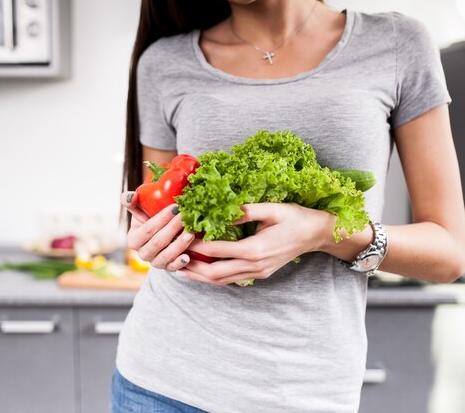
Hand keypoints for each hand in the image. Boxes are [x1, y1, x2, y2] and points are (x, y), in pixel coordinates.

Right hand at [120, 191, 194, 270]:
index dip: (161, 218)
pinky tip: (187, 257)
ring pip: (166, 255)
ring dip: (179, 244)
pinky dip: (179, 263)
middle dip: (173, 228)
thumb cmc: (149, 219)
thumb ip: (130, 202)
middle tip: (185, 217)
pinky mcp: (167, 268)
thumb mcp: (138, 210)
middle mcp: (142, 254)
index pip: (148, 229)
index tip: (175, 207)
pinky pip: (173, 268)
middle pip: (158, 242)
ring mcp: (155, 263)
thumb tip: (131, 196)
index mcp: (134, 240)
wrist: (160, 235)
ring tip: (191, 233)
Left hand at [180, 203, 334, 284]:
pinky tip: (201, 272)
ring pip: (221, 281)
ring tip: (179, 268)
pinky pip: (231, 280)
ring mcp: (257, 273)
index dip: (195, 244)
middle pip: (214, 273)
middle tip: (172, 258)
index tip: (180, 235)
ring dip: (199, 276)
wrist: (316, 234)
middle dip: (191, 266)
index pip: (215, 251)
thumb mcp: (272, 209)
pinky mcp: (259, 274)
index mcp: (254, 249)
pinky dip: (213, 278)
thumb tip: (222, 211)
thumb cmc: (295, 218)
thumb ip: (246, 211)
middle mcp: (254, 266)